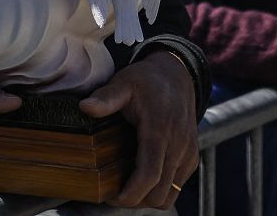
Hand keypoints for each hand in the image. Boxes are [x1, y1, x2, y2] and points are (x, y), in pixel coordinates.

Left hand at [79, 51, 197, 208]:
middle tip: (112, 194)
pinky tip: (141, 180)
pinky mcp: (191, 158)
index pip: (149, 175)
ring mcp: (187, 153)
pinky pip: (177, 187)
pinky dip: (159, 191)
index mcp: (159, 129)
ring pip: (169, 195)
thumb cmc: (148, 80)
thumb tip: (85, 107)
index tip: (111, 197)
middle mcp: (178, 145)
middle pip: (159, 193)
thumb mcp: (124, 83)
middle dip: (135, 200)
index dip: (130, 194)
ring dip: (148, 199)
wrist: (176, 75)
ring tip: (127, 189)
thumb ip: (106, 97)